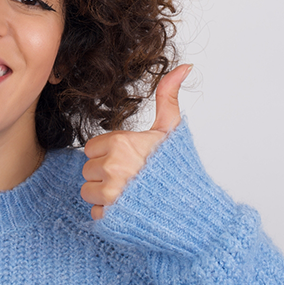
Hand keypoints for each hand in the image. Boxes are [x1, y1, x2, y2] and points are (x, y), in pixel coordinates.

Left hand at [80, 64, 192, 219]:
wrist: (195, 212)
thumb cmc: (180, 171)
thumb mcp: (172, 130)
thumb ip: (168, 97)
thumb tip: (184, 67)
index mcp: (122, 143)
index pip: (92, 148)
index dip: (108, 154)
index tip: (128, 160)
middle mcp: (113, 167)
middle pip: (88, 169)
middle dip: (105, 175)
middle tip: (131, 179)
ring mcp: (111, 194)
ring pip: (88, 191)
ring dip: (104, 196)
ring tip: (130, 195)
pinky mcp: (111, 218)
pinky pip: (95, 213)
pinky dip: (108, 215)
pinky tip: (128, 211)